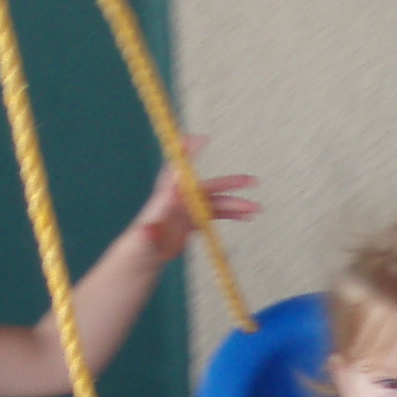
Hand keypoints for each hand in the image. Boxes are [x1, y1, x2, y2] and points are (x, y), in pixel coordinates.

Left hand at [131, 137, 258, 261]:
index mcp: (167, 197)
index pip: (178, 169)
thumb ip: (146, 234)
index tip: (203, 139)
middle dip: (230, 183)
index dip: (188, 153)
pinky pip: (216, 215)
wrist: (142, 257)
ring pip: (216, 203)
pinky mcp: (193, 221)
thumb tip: (147, 229)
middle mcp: (180, 199)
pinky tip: (247, 217)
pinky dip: (231, 215)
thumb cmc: (139, 246)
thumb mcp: (142, 240)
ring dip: (236, 204)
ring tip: (257, 208)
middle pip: (208, 187)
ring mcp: (188, 209)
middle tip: (251, 181)